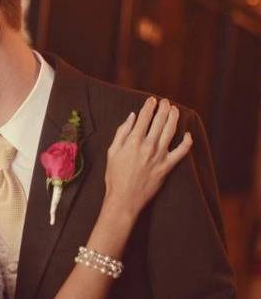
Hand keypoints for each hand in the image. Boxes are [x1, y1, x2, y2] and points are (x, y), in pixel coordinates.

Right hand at [104, 97, 191, 217]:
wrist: (124, 198)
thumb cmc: (114, 176)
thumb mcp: (112, 152)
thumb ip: (121, 132)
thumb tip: (132, 117)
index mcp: (133, 141)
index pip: (145, 117)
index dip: (149, 106)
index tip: (152, 100)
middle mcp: (149, 145)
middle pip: (160, 120)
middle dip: (163, 108)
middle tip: (165, 101)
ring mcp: (160, 155)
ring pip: (171, 130)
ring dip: (174, 117)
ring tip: (174, 110)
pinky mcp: (167, 166)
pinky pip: (181, 151)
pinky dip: (186, 142)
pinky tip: (187, 134)